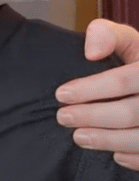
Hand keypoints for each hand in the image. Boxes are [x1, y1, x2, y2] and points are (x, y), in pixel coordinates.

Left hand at [56, 18, 138, 169]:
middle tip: (63, 117)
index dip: (89, 89)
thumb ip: (107, 35)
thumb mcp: (128, 41)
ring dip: (107, 140)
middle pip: (130, 113)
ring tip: (79, 137)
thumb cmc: (138, 61)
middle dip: (92, 117)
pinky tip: (115, 154)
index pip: (122, 81)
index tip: (61, 94)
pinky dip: (134, 157)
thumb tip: (91, 52)